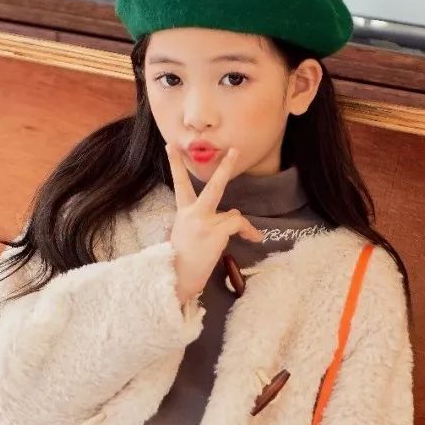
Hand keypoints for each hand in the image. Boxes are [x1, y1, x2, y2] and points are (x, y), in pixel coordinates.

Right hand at [165, 144, 262, 302]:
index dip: (175, 164)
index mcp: (183, 212)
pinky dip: (248, 231)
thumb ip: (206, 220)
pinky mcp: (215, 232)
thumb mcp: (189, 234)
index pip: (179, 184)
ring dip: (242, 225)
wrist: (176, 278)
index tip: (171, 145)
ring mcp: (204, 222)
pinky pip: (238, 224)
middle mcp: (192, 213)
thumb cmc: (182, 260)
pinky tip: (254, 238)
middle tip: (235, 150)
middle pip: (213, 186)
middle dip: (225, 167)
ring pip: (233, 213)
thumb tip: (231, 213)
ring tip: (251, 235)